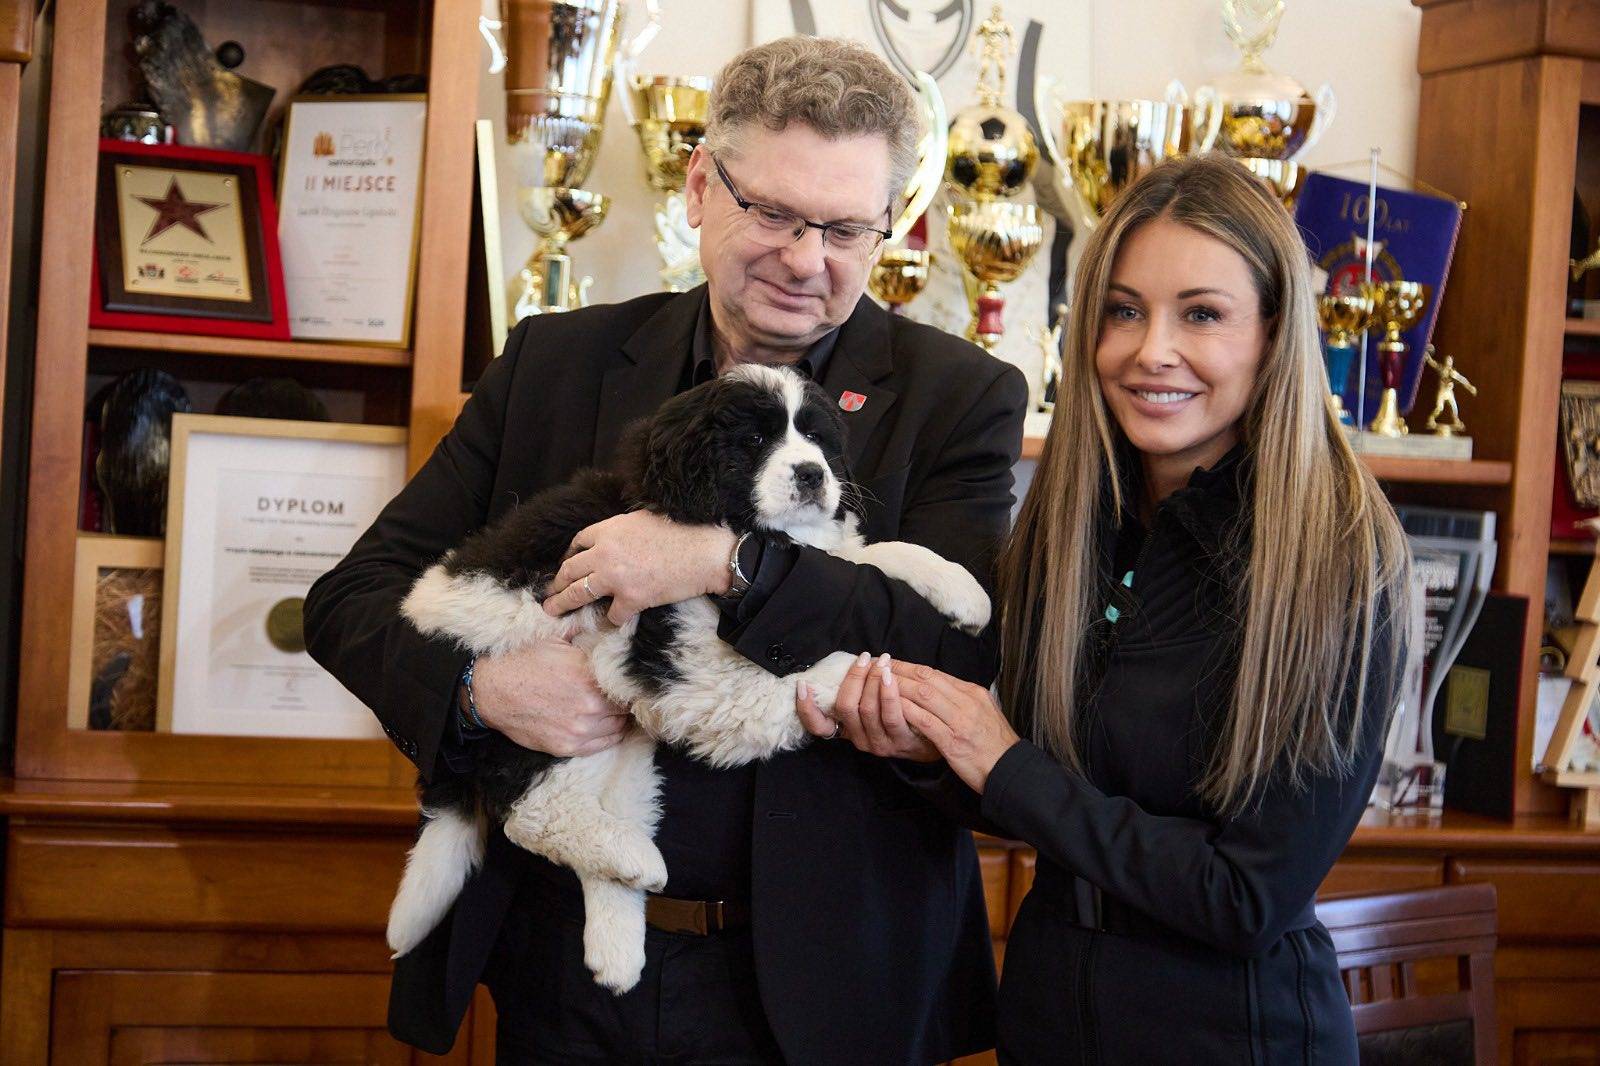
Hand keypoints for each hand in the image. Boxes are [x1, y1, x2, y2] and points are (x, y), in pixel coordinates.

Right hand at [471, 639, 628, 755]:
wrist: (490, 690)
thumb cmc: (521, 662)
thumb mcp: (553, 640)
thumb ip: (582, 636)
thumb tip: (604, 625)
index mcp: (588, 675)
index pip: (626, 684)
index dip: (628, 682)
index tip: (628, 680)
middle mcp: (589, 704)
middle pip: (625, 707)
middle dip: (625, 700)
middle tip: (624, 696)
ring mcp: (579, 728)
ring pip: (618, 727)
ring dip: (619, 718)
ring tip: (616, 710)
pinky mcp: (567, 746)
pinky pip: (603, 744)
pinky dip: (609, 735)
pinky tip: (607, 726)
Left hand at [543, 511, 735, 624]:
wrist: (705, 552)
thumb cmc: (682, 531)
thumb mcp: (644, 519)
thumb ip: (623, 529)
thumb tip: (615, 538)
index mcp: (608, 530)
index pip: (578, 543)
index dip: (570, 555)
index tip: (567, 564)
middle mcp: (605, 553)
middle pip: (570, 570)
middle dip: (557, 583)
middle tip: (549, 592)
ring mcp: (616, 578)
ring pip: (580, 593)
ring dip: (564, 603)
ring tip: (553, 610)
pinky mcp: (632, 599)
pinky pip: (613, 614)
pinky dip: (613, 618)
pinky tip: (613, 619)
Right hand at [795, 651, 939, 762]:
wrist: (934, 737)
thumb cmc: (903, 713)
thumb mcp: (875, 705)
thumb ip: (860, 688)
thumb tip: (853, 660)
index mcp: (848, 730)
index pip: (817, 726)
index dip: (806, 708)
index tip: (803, 685)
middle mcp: (860, 739)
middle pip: (846, 707)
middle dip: (854, 678)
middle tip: (865, 658)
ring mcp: (879, 743)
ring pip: (867, 709)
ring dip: (873, 680)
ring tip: (882, 662)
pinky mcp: (901, 741)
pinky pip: (892, 715)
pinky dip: (889, 692)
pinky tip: (891, 676)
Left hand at [889, 660, 1021, 792]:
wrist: (1010, 769)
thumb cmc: (994, 743)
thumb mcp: (983, 711)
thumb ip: (961, 698)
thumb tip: (938, 686)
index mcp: (973, 693)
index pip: (935, 673)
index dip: (910, 666)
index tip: (893, 663)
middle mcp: (967, 702)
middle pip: (927, 679)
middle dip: (900, 672)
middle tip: (879, 667)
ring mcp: (960, 721)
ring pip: (924, 695)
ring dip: (899, 687)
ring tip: (879, 683)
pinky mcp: (953, 741)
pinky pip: (925, 721)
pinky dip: (907, 711)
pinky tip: (892, 707)